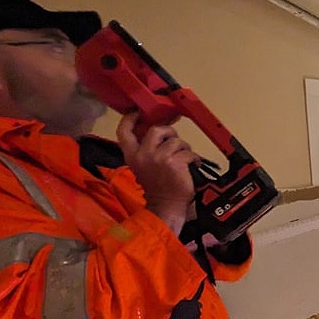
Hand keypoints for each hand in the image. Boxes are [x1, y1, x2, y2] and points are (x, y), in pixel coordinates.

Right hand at [117, 113, 198, 234]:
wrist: (166, 206)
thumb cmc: (157, 186)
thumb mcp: (143, 166)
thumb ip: (145, 149)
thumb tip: (159, 131)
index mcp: (131, 155)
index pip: (124, 131)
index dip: (130, 119)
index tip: (138, 113)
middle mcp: (143, 154)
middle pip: (156, 129)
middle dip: (169, 132)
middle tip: (175, 142)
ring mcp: (159, 158)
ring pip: (176, 141)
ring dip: (184, 149)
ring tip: (184, 159)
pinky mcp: (175, 163)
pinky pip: (188, 153)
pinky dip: (194, 158)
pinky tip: (193, 165)